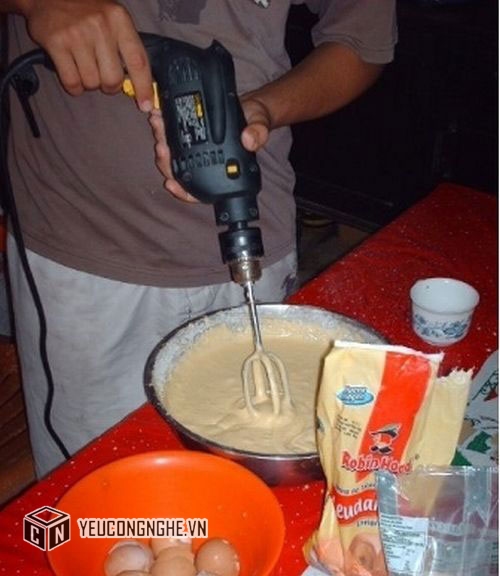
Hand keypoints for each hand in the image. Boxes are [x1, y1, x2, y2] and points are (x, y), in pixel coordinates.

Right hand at [22, 0, 153, 108]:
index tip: (146, 105)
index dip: (144, 87)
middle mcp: (100, 25)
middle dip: (109, 86)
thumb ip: (126, 48)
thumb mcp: (112, 19)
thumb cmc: (86, 12)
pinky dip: (74, 86)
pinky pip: (72, 83)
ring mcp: (77, 34)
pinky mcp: (57, 43)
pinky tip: (72, 72)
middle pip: (113, 79)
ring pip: (92, 83)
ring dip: (89, 83)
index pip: (138, 61)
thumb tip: (137, 86)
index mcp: (119, 20)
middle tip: (102, 76)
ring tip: (84, 67)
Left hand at [149, 95, 270, 201]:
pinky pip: (172, 135)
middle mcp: (204, 164)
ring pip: (171, 154)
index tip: (171, 183)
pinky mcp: (189, 133)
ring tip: (157, 124)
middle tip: (161, 146)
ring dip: (161, 140)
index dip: (182, 191)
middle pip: (178, 171)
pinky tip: (158, 114)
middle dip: (165, 160)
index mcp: (219, 172)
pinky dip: (163, 126)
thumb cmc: (255, 124)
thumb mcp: (260, 128)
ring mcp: (195, 150)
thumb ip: (257, 135)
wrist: (251, 108)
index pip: (198, 191)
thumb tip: (248, 140)